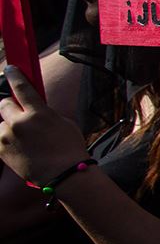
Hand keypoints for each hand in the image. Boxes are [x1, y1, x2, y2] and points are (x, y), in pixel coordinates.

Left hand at [0, 66, 90, 187]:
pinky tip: (20, 148)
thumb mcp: (63, 122)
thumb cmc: (69, 149)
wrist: (64, 174)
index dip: (14, 75)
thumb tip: (33, 108)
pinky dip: (6, 140)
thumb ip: (44, 112)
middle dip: (11, 107)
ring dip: (9, 127)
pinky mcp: (1, 150)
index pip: (21, 87)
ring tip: (23, 139)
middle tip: (20, 115)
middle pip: (4, 104)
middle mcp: (20, 123)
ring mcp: (8, 137)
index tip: (10, 69)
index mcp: (38, 113)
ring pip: (1, 123)